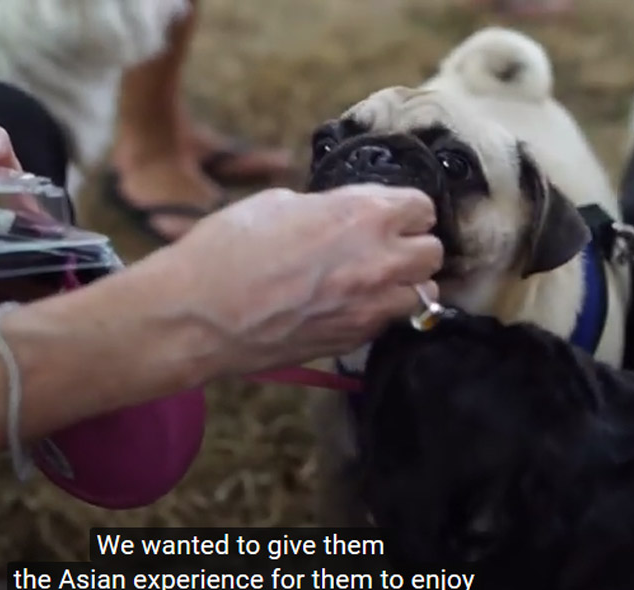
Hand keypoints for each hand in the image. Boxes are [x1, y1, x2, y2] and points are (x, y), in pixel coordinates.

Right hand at [147, 184, 443, 374]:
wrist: (199, 315)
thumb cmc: (227, 250)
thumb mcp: (279, 204)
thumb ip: (328, 209)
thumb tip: (344, 216)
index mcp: (362, 216)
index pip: (423, 208)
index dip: (407, 209)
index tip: (393, 214)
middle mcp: (378, 262)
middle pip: (434, 253)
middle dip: (414, 246)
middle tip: (387, 247)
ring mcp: (370, 307)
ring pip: (423, 294)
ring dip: (406, 284)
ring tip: (376, 280)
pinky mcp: (353, 340)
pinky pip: (388, 322)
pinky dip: (379, 312)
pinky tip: (349, 305)